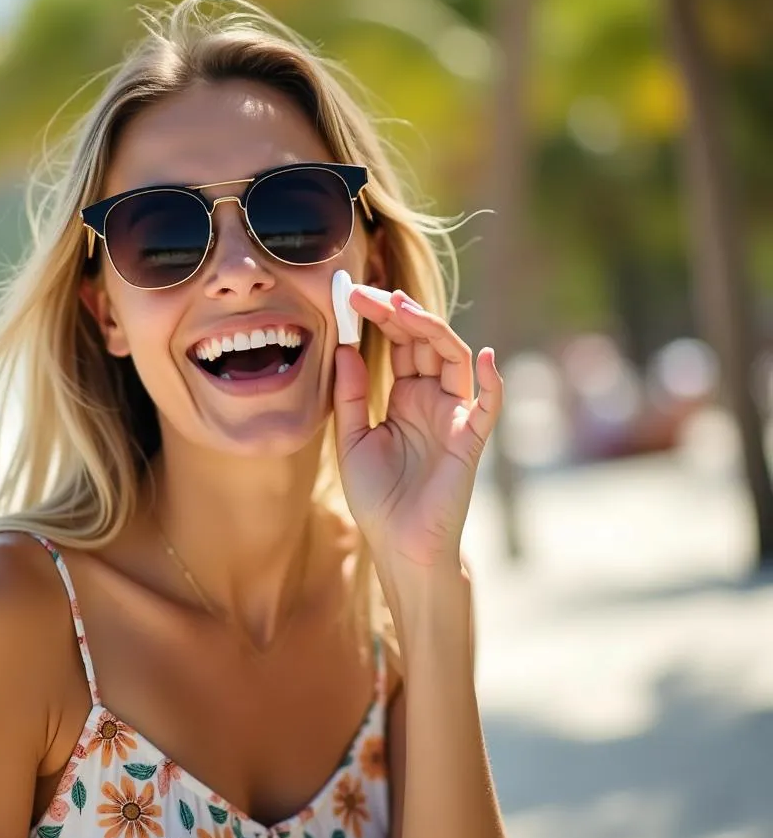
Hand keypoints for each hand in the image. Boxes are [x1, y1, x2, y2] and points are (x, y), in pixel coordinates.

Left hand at [332, 288, 503, 570]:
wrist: (398, 544)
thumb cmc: (376, 498)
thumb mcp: (352, 439)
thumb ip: (351, 395)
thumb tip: (346, 348)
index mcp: (404, 398)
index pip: (399, 346)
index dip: (379, 319)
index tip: (351, 297)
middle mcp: (432, 399)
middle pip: (424, 343)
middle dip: (399, 314)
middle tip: (369, 293)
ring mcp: (453, 415)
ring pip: (453, 358)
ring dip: (432, 330)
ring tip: (402, 308)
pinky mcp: (470, 439)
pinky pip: (488, 405)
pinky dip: (492, 381)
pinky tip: (483, 358)